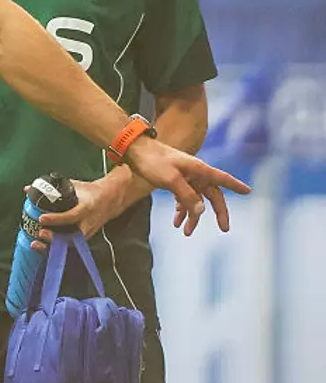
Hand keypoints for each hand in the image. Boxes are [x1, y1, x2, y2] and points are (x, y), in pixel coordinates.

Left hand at [32, 177, 124, 245]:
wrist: (110, 200)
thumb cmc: (89, 192)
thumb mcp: (73, 185)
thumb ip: (51, 187)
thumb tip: (27, 189)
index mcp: (86, 208)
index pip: (71, 216)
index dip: (56, 219)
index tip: (41, 219)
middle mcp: (87, 223)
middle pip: (72, 237)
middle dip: (54, 239)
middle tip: (39, 234)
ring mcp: (87, 233)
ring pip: (69, 244)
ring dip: (52, 247)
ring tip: (36, 244)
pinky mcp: (84, 238)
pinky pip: (70, 245)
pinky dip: (56, 248)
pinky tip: (42, 247)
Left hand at [124, 136, 249, 232]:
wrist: (134, 150)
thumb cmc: (153, 161)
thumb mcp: (170, 179)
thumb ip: (187, 196)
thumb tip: (201, 211)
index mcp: (199, 169)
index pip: (223, 179)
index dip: (236, 186)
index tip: (248, 191)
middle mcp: (196, 173)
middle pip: (213, 195)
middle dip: (218, 212)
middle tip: (224, 228)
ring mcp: (185, 177)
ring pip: (196, 200)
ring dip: (193, 216)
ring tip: (187, 231)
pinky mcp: (174, 181)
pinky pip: (183, 198)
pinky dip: (181, 210)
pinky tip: (176, 222)